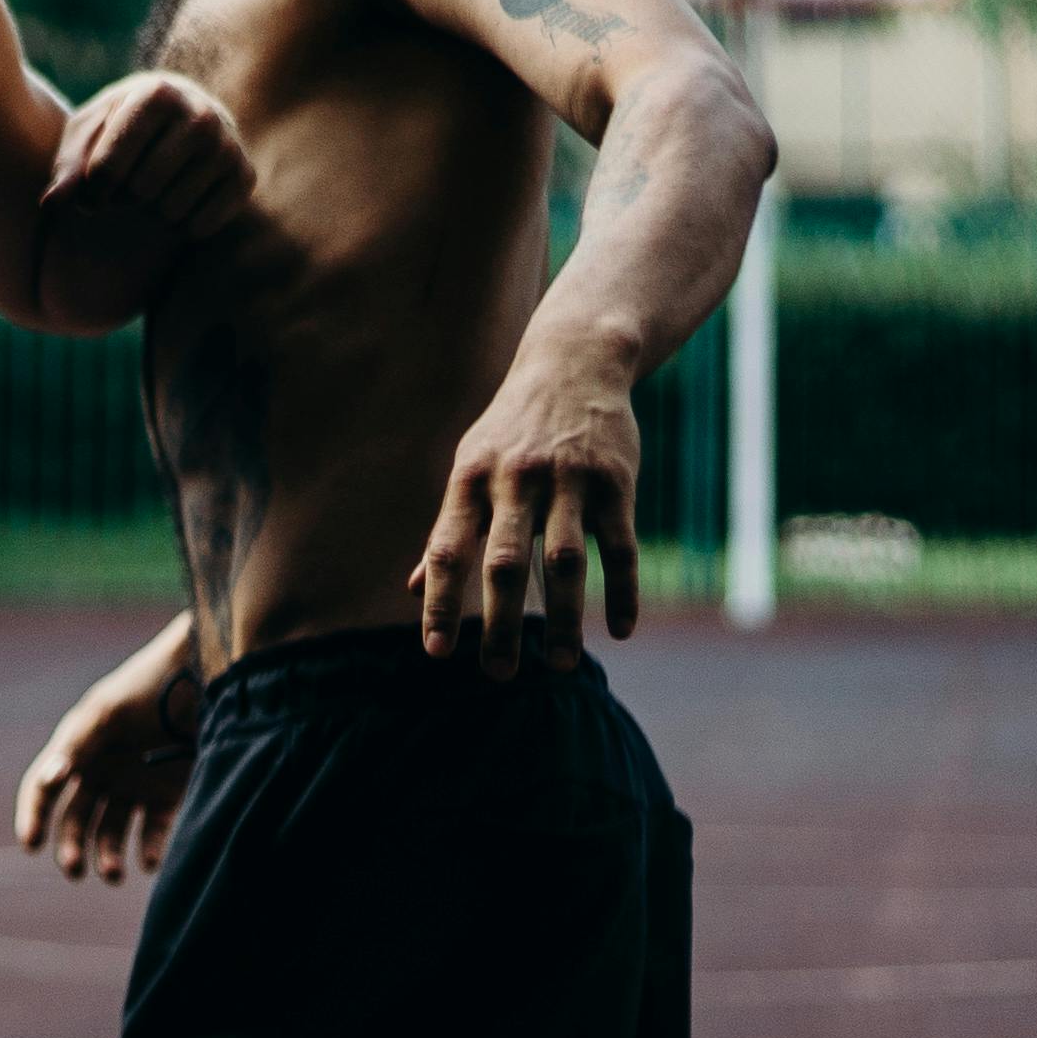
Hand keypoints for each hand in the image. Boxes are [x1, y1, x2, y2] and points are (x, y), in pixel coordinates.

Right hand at [12, 630, 198, 883]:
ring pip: (110, 834)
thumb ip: (76, 744)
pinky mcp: (167, 796)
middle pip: (75, 820)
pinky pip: (151, 833)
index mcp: (78, 750)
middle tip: (74, 869)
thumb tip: (49, 778)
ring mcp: (134, 786)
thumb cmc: (149, 687)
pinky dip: (147, 852)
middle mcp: (101, 772)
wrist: (205, 678)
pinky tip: (147, 860)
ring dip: (106, 856)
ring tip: (113, 872)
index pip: (44, 789)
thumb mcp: (107, 711)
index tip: (31, 845)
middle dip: (71, 847)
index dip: (33, 816)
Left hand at [41, 73, 253, 240]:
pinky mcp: (245, 176)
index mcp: (155, 94)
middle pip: (140, 192)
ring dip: (151, 213)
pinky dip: (180, 226)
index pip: (106, 169)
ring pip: (170, 212)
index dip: (90, 193)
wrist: (185, 116)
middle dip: (124, 200)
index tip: (90, 193)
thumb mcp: (89, 132)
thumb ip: (67, 167)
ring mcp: (227, 145)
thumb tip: (51, 204)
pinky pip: (200, 226)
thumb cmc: (124, 125)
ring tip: (151, 191)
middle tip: (125, 189)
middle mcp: (199, 115)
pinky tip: (177, 201)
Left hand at [408, 377, 641, 675]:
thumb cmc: (512, 429)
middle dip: (499, 623)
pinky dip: (622, 591)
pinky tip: (621, 630)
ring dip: (563, 619)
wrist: (573, 362)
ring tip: (558, 666)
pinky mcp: (615, 482)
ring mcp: (568, 480)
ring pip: (565, 562)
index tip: (436, 652)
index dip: (439, 601)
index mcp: (471, 479)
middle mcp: (516, 480)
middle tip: (498, 675)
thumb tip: (414, 588)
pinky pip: (619, 546)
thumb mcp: (471, 467)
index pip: (447, 549)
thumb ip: (449, 529)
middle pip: (504, 562)